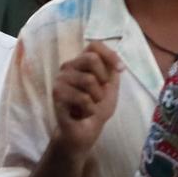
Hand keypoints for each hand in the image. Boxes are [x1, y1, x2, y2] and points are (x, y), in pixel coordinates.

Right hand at [51, 41, 120, 156]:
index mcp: (82, 63)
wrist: (83, 131)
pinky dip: (90, 108)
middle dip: (103, 79)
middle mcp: (69, 67)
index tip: (120, 69)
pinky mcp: (56, 94)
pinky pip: (82, 97)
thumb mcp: (110, 89)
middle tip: (100, 93)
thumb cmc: (96, 109)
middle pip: (91, 58)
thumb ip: (113, 73)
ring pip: (88, 80)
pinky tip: (85, 113)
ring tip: (91, 106)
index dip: (109, 54)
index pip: (94, 45)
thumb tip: (118, 64)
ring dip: (97, 98)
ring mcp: (61, 79)